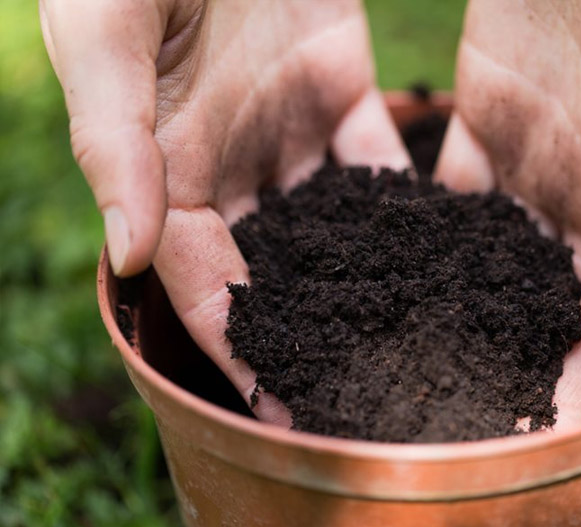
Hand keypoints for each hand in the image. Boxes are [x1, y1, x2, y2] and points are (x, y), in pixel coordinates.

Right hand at [41, 0, 409, 421]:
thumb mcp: (108, 34)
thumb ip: (117, 144)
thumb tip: (132, 258)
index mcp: (171, 166)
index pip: (206, 278)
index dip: (240, 344)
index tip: (281, 406)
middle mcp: (232, 162)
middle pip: (278, 268)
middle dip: (315, 333)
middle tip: (364, 394)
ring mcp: (287, 128)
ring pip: (334, 223)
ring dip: (369, 279)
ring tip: (415, 339)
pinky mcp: (338, 88)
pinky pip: (376, 157)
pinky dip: (404, 202)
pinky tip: (442, 247)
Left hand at [437, 0, 580, 427]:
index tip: (543, 427)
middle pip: (545, 303)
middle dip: (510, 358)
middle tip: (456, 413)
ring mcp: (533, 168)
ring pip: (490, 261)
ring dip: (454, 311)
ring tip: (406, 364)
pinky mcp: (483, 127)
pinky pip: (446, 197)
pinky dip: (419, 237)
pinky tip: (382, 279)